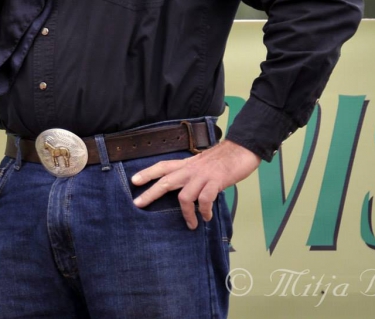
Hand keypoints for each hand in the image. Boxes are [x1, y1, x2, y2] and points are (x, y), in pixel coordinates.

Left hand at [130, 140, 259, 229]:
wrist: (241, 150)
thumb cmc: (222, 159)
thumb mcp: (202, 164)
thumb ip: (192, 175)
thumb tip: (186, 191)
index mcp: (186, 164)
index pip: (162, 166)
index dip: (147, 173)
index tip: (134, 181)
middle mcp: (191, 169)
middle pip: (166, 181)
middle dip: (151, 193)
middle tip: (138, 204)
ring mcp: (202, 176)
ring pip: (185, 196)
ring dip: (186, 213)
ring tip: (191, 224)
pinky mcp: (215, 182)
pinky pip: (205, 200)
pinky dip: (204, 211)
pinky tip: (206, 217)